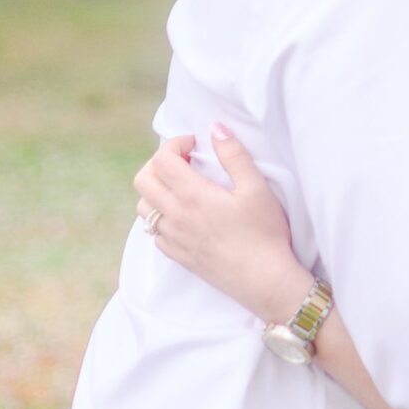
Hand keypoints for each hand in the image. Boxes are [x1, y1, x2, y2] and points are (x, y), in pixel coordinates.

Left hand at [134, 128, 311, 326]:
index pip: (162, 160)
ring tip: (182, 186)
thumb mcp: (256, 188)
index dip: (174, 143)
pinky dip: (161, 217)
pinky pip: (155, 233)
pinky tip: (184, 215)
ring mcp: (174, 239)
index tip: (194, 144)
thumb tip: (216, 128)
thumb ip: (234, 155)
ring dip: (156, 190)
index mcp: (192, 196)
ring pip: (144, 208)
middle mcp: (176, 217)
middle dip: (158, 163)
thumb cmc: (264, 233)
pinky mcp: (179, 257)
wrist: (265, 281)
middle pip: (143, 181)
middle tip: (184, 162)